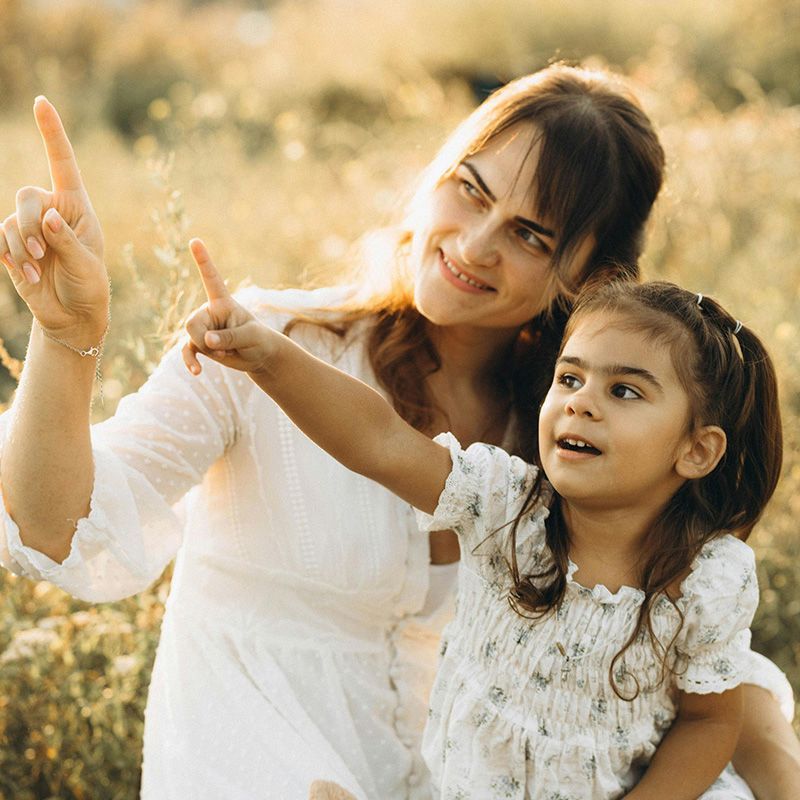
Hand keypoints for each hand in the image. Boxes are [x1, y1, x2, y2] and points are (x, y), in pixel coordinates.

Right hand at [0, 96, 107, 344]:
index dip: (52, 133)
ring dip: (22, 247)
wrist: (72, 314)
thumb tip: (47, 216)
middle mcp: (50, 210)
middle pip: (26, 195)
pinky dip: (11, 257)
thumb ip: (67, 241)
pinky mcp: (11, 245)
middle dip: (31, 224)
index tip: (42, 103)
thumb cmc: (88, 285)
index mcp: (76, 206)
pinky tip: (28, 275)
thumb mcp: (87, 265)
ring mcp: (28, 227)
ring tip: (39, 270)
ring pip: (12, 220)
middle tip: (42, 253)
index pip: (63, 164)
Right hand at [183, 238, 280, 375]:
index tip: (194, 241)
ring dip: (208, 352)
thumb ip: (230, 338)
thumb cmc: (259, 340)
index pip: (211, 278)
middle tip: (227, 347)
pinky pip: (187, 352)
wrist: (260, 356)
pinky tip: (197, 373)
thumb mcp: (251, 337)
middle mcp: (210, 312)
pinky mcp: (199, 344)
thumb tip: (206, 341)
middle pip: (193, 323)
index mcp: (223, 302)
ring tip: (226, 353)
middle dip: (207, 340)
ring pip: (191, 339)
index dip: (203, 261)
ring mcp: (203, 328)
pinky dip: (191, 362)